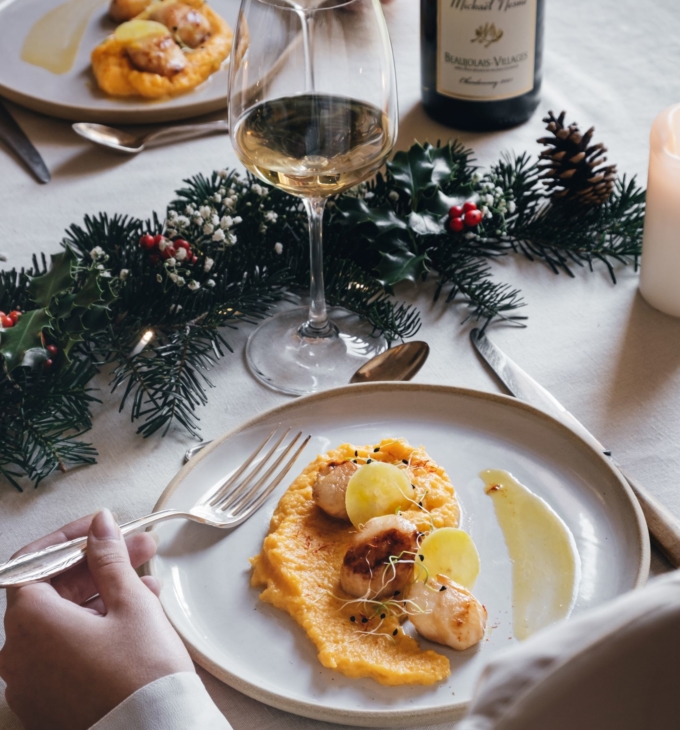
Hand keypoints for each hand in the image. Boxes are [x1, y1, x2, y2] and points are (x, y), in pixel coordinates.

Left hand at [0, 510, 193, 729]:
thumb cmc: (141, 674)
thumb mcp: (130, 602)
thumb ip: (109, 557)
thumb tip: (99, 525)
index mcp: (30, 623)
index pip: (35, 562)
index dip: (71, 539)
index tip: (102, 530)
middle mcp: (18, 653)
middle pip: (52, 590)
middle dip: (98, 565)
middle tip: (139, 549)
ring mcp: (30, 682)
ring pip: (62, 620)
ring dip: (103, 595)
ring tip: (148, 586)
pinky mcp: (48, 701)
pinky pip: (65, 649)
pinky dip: (94, 627)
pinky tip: (134, 618)